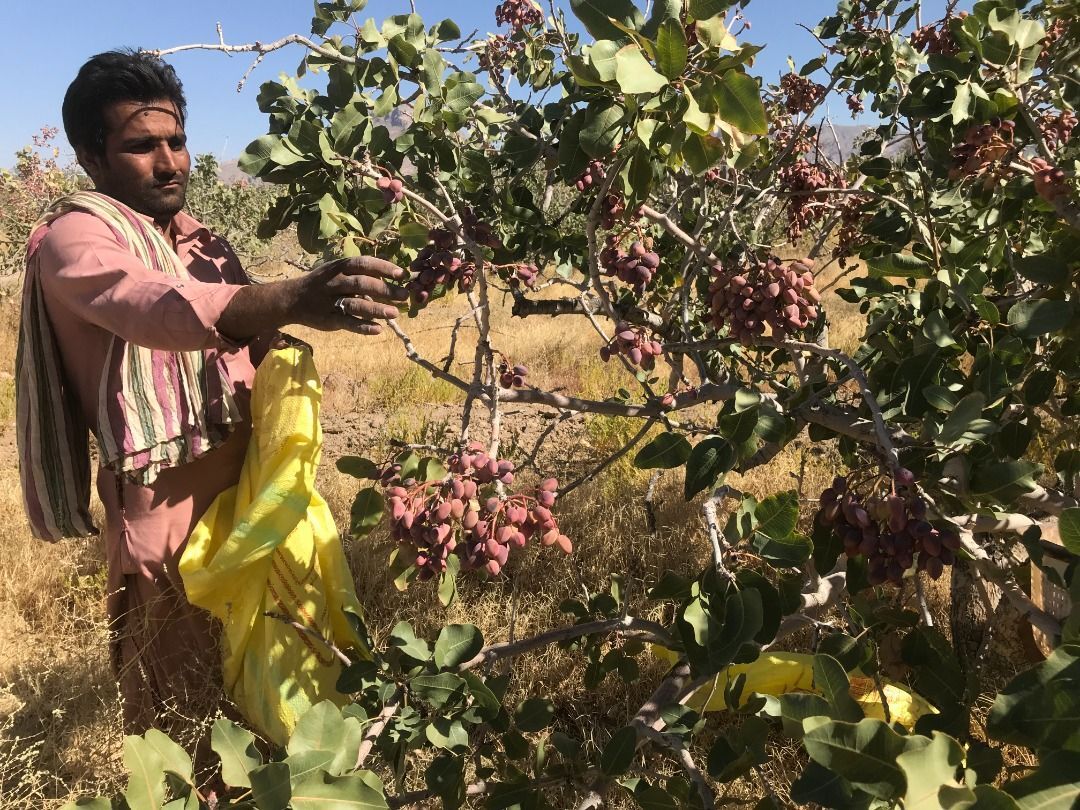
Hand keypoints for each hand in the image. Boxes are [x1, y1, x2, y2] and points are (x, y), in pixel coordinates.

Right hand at [292, 256, 408, 334]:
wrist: (293, 298)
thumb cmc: (323, 282)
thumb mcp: (337, 270)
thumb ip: (360, 271)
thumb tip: (392, 273)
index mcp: (339, 268)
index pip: (363, 264)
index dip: (383, 268)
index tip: (401, 274)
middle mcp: (335, 282)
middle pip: (361, 284)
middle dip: (384, 289)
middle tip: (404, 295)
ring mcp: (330, 302)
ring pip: (355, 305)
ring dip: (376, 309)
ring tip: (395, 313)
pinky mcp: (328, 320)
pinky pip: (347, 324)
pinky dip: (363, 327)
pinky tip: (378, 330)